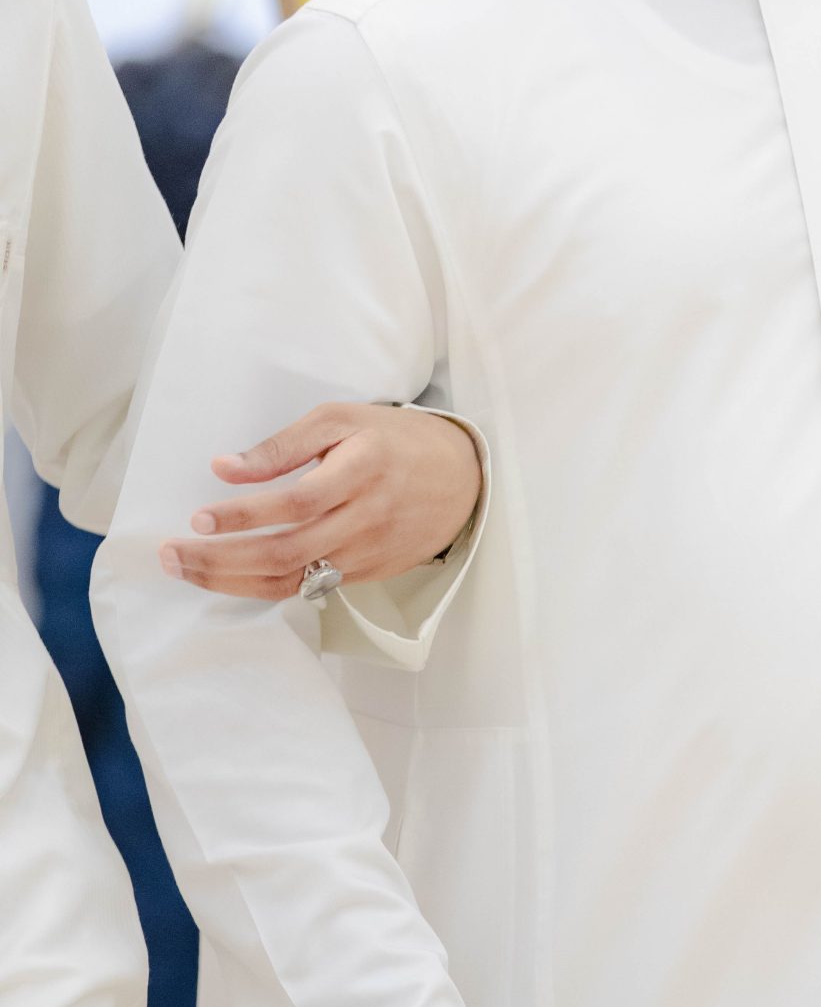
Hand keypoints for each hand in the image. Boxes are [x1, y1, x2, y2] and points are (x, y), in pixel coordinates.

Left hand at [160, 401, 482, 598]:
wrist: (462, 479)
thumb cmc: (394, 440)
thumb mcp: (342, 419)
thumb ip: (283, 445)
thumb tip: (224, 468)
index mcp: (361, 470)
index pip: (296, 502)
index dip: (244, 514)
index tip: (198, 518)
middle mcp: (365, 518)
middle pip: (285, 551)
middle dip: (220, 558)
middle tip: (172, 554)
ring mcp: (366, 552)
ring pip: (291, 579)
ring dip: (231, 580)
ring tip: (187, 570)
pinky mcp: (366, 573)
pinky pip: (307, 587)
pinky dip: (262, 585)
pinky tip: (228, 576)